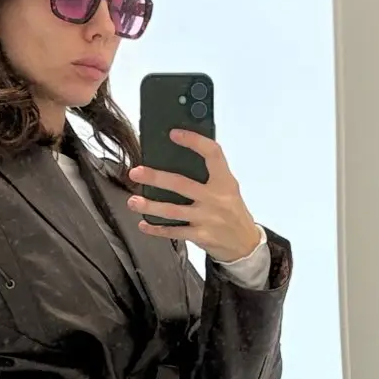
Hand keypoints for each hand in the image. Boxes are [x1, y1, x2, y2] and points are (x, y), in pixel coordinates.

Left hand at [127, 132, 261, 262]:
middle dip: (156, 178)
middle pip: (181, 184)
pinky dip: (157, 229)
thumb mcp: (229, 189)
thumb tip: (179, 158)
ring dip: (150, 206)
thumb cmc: (233, 211)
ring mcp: (208, 218)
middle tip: (136, 172)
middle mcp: (216, 198)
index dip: (194, 141)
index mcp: (225, 181)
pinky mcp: (201, 236)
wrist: (245, 244)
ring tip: (133, 201)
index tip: (174, 134)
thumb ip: (210, 175)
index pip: (212, 154)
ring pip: (173, 211)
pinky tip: (144, 224)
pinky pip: (175, 232)